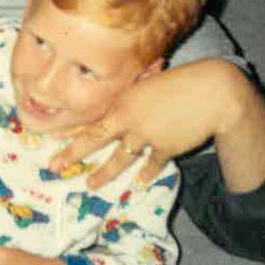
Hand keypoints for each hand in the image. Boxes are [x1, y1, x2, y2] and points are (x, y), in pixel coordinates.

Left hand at [48, 58, 263, 189]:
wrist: (212, 93)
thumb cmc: (181, 81)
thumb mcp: (150, 81)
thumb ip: (133, 92)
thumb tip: (121, 99)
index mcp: (124, 101)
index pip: (91, 118)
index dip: (71, 130)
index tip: (51, 138)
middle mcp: (130, 120)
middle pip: (95, 140)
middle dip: (72, 155)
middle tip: (55, 167)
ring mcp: (146, 136)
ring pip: (120, 159)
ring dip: (104, 173)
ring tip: (91, 184)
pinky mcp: (165, 148)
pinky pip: (151, 165)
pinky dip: (145, 175)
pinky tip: (137, 183)